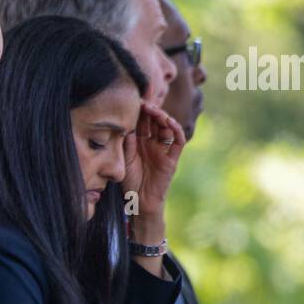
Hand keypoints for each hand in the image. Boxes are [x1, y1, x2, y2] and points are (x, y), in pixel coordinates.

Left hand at [122, 100, 186, 218]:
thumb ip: (128, 143)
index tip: (134, 102)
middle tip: (144, 102)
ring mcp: (163, 151)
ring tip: (154, 110)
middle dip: (150, 112)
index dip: (140, 113)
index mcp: (140, 143)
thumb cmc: (130, 182)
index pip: (142, 123)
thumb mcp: (125, 159)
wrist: (139, 202)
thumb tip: (127, 124)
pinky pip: (178, 142)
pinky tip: (169, 121)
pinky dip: (176, 130)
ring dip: (162, 118)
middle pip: (155, 123)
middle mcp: (152, 144)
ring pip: (166, 129)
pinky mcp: (172, 159)